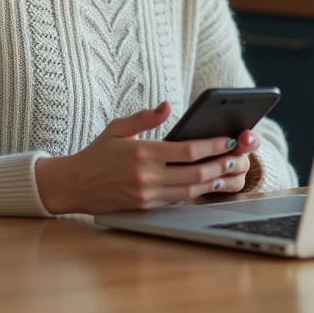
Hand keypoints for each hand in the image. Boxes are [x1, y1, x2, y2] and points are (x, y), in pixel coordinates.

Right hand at [34, 101, 252, 214]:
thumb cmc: (97, 153)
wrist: (74, 185)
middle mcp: (148, 176)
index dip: (212, 146)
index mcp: (143, 152)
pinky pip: (178, 200)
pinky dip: (197, 193)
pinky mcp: (146, 206)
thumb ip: (145, 117)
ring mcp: (148, 194)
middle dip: (221, 166)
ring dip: (214, 182)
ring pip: (191, 191)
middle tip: (239, 159)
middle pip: (195, 174)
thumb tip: (167, 106)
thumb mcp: (118, 128)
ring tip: (232, 173)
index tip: (228, 140)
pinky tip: (209, 185)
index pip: (187, 150)